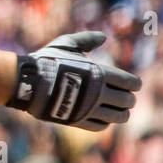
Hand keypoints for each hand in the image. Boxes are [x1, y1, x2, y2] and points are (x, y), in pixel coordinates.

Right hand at [8, 31, 140, 130]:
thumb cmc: (47, 61)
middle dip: (128, 99)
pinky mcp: (78, 121)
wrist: (28, 83)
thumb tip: (102, 37)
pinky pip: (101, 126)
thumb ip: (86, 40)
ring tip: (116, 110)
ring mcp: (89, 109)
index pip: (131, 83)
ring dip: (120, 113)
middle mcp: (99, 93)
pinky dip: (105, 122)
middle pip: (127, 101)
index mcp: (101, 74)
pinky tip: (101, 116)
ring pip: (118, 117)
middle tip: (123, 97)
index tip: (131, 84)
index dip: (134, 84)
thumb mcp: (66, 44)